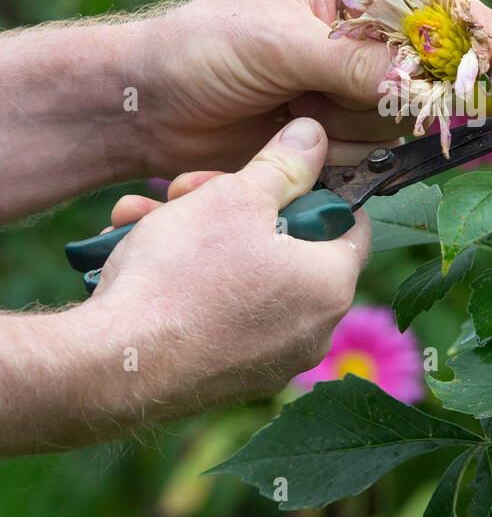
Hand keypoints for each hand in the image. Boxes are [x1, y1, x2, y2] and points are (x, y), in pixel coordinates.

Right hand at [84, 117, 369, 426]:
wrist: (118, 365)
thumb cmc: (182, 275)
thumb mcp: (235, 198)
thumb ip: (283, 165)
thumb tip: (314, 137)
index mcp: (331, 284)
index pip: (348, 222)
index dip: (311, 186)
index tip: (272, 173)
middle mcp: (313, 331)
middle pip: (287, 247)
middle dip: (233, 208)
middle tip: (190, 190)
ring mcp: (271, 361)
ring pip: (243, 277)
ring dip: (197, 240)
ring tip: (144, 219)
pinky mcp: (228, 379)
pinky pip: (218, 316)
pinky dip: (187, 285)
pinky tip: (138, 261)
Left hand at [137, 0, 491, 177]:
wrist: (149, 108)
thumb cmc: (205, 48)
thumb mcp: (280, 44)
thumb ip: (354, 66)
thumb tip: (421, 89)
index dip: (468, 28)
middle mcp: (360, 34)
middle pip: (429, 68)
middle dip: (402, 92)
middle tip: (363, 98)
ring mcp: (350, 86)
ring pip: (401, 118)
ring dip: (353, 124)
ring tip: (296, 109)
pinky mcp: (335, 132)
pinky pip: (371, 151)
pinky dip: (337, 152)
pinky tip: (293, 133)